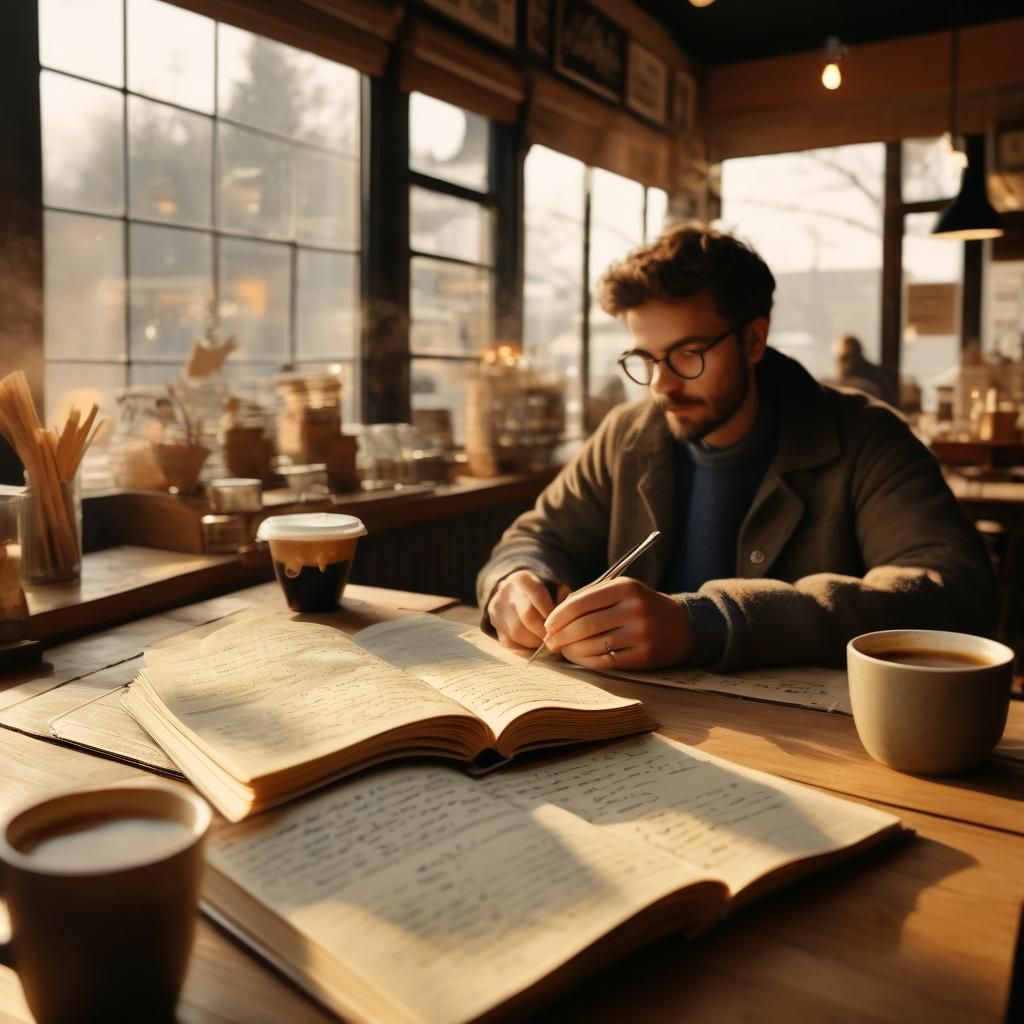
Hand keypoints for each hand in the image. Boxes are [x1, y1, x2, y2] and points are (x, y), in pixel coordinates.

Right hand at [487, 570, 563, 649]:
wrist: (514, 591)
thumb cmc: (542, 592)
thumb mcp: (553, 587)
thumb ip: (563, 599)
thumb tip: (568, 619)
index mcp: (523, 579)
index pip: (539, 597)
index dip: (551, 615)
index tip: (562, 627)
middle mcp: (506, 592)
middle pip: (527, 617)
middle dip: (543, 632)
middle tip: (555, 641)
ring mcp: (497, 609)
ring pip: (516, 633)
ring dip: (534, 643)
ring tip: (545, 643)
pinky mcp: (494, 624)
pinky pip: (508, 642)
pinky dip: (523, 648)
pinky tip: (533, 646)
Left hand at [542, 578, 690, 669]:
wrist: (684, 625)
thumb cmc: (643, 606)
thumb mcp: (623, 590)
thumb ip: (592, 597)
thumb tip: (557, 615)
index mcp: (625, 587)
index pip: (580, 602)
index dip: (558, 616)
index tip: (547, 625)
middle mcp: (634, 608)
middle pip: (584, 625)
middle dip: (560, 636)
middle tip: (549, 643)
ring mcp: (641, 633)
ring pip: (593, 645)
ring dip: (571, 651)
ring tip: (563, 651)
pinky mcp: (645, 655)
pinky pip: (607, 661)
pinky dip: (588, 661)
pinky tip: (579, 659)